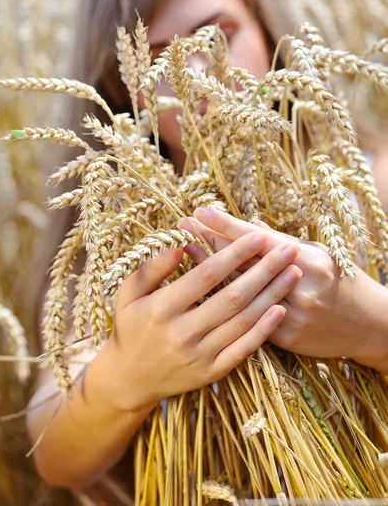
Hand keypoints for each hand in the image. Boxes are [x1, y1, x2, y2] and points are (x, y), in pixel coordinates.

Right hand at [105, 232, 301, 410]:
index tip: (257, 236)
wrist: (129, 379)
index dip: (234, 254)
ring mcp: (199, 355)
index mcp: (162, 308)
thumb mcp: (128, 294)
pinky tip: (280, 310)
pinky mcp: (211, 372)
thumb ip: (151, 269)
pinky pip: (243, 350)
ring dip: (272, 296)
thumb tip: (178, 246)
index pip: (206, 276)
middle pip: (232, 297)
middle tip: (288, 249)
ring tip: (293, 273)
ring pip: (243, 322)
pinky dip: (263, 330)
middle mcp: (183, 333)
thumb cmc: (131, 327)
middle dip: (264, 270)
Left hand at [179, 208, 387, 365]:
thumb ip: (284, 243)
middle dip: (210, 242)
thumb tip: (252, 227)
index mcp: (308, 260)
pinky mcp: (287, 340)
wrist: (371, 327)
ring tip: (187, 251)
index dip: (227, 226)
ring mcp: (292, 316)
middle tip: (183, 226)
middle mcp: (298, 287)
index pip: (258, 240)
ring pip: (241, 292)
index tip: (201, 212)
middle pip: (244, 263)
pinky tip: (204, 291)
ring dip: (210, 271)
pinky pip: (248, 320)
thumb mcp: (321, 253)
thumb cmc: (344, 281)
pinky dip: (226, 303)